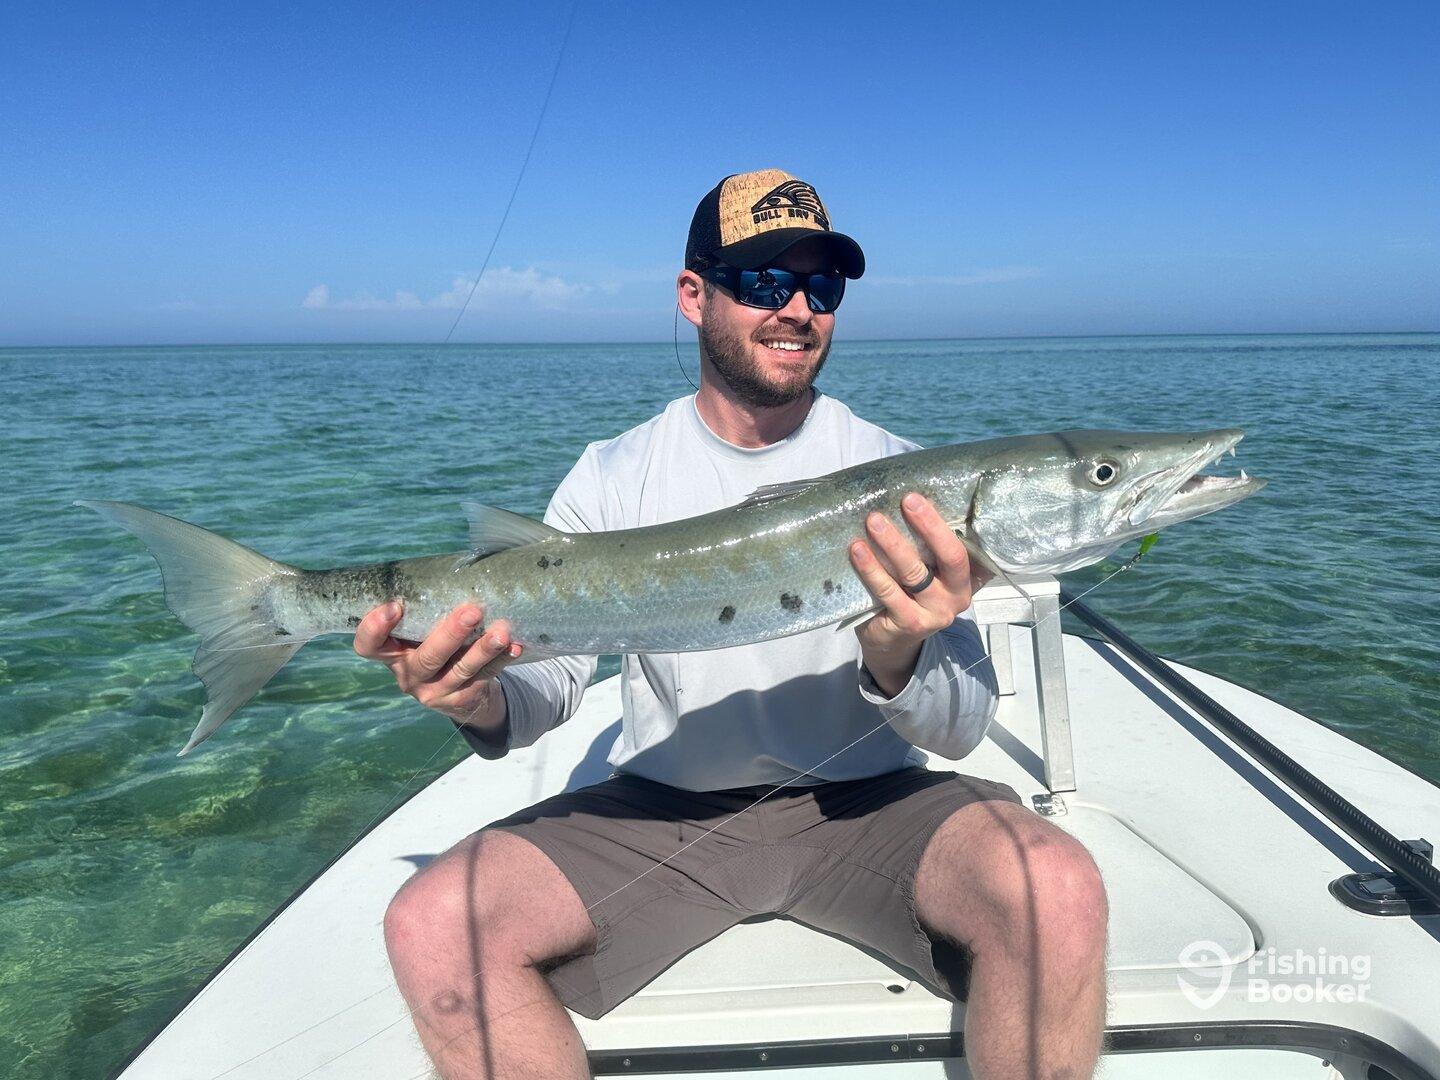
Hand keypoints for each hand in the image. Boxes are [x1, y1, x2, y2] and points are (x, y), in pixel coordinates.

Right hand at [353, 602, 521, 729]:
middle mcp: (408, 674)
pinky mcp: (461, 699)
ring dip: (483, 649)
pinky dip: (501, 660)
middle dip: (450, 634)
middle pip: (426, 658)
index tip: (394, 605)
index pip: (369, 646)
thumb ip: (426, 610)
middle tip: (472, 610)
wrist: (459, 691)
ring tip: (502, 631)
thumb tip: (459, 567)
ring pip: (460, 670)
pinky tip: (514, 647)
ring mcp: (435, 691)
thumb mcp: (422, 630)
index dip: (374, 628)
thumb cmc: (436, 643)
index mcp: (391, 653)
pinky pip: (484, 678)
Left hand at [848, 492, 990, 693]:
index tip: (918, 496)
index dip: (942, 521)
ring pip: (915, 573)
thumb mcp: (926, 572)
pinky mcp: (910, 625)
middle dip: (929, 525)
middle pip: (949, 556)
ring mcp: (935, 613)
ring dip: (893, 544)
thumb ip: (926, 548)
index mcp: (966, 577)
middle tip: (907, 501)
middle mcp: (957, 596)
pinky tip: (857, 550)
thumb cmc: (909, 594)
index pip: (963, 544)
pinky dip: (871, 569)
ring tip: (873, 521)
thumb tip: (903, 500)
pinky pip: (888, 592)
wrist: (892, 641)